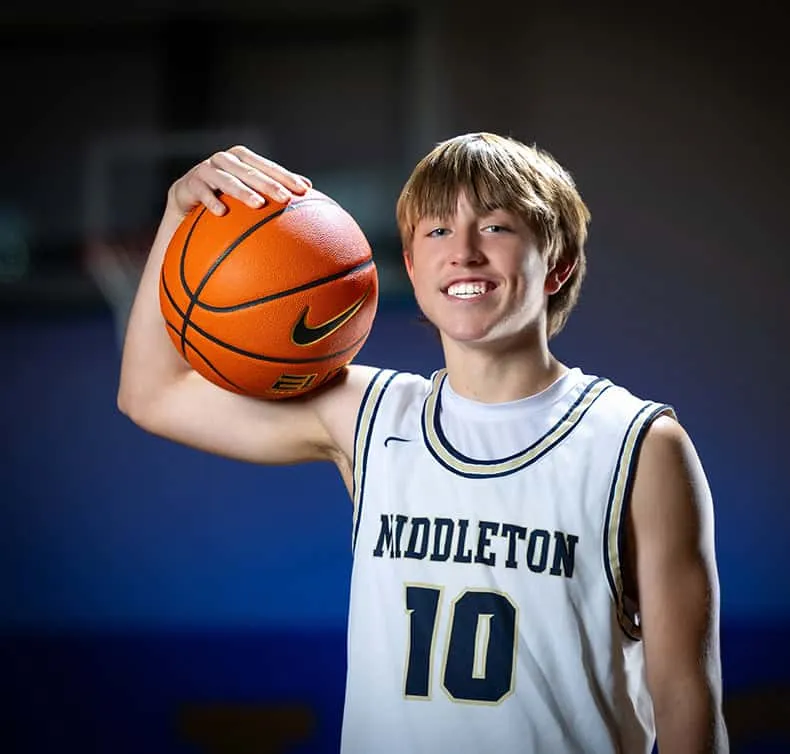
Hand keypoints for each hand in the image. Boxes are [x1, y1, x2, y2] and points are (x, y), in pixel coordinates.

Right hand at [166, 145, 311, 218]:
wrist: (187, 195)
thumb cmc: (224, 192)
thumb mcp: (248, 187)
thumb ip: (274, 185)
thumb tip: (308, 187)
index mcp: (243, 158)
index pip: (269, 167)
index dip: (286, 177)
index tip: (305, 190)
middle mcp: (225, 160)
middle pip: (251, 172)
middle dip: (269, 185)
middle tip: (286, 198)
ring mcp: (206, 170)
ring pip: (227, 180)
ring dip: (243, 192)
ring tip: (258, 204)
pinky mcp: (190, 183)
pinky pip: (202, 193)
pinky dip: (211, 202)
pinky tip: (222, 213)